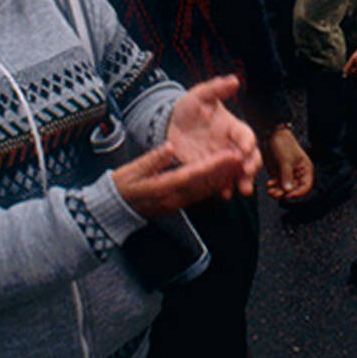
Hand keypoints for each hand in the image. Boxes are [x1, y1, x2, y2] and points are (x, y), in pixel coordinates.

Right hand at [113, 142, 246, 218]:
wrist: (112, 210)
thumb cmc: (121, 187)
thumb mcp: (132, 171)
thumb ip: (152, 160)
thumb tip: (170, 147)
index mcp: (162, 187)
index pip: (193, 175)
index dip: (214, 166)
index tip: (230, 155)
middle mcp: (173, 198)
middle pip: (204, 185)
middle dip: (225, 173)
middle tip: (244, 159)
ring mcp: (176, 204)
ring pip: (204, 191)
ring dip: (222, 180)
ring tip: (239, 166)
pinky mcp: (176, 205)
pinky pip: (199, 196)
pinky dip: (212, 187)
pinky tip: (223, 178)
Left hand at [166, 75, 261, 197]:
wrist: (171, 125)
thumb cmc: (190, 107)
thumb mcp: (200, 95)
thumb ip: (216, 89)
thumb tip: (233, 80)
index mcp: (232, 127)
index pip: (245, 135)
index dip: (248, 142)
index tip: (247, 148)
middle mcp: (231, 145)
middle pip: (248, 157)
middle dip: (251, 166)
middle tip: (248, 174)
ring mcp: (220, 160)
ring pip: (237, 172)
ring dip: (241, 181)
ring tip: (241, 190)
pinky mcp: (208, 171)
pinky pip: (219, 181)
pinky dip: (224, 187)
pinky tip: (224, 193)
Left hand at [263, 126, 313, 200]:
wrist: (272, 136)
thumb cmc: (283, 144)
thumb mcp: (286, 160)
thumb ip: (287, 176)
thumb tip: (287, 190)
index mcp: (305, 169)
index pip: (306, 186)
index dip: (298, 192)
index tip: (288, 195)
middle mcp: (298, 173)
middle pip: (294, 189)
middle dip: (285, 193)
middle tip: (275, 194)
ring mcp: (288, 174)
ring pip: (285, 189)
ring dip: (278, 191)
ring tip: (270, 191)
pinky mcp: (279, 174)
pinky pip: (278, 185)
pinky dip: (274, 186)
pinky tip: (269, 184)